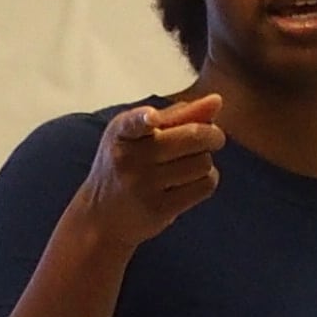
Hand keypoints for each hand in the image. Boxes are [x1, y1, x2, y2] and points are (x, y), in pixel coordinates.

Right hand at [70, 92, 225, 248]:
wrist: (100, 216)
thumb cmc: (125, 166)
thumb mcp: (138, 134)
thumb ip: (176, 115)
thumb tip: (216, 101)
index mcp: (121, 133)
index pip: (133, 123)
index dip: (145, 119)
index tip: (151, 118)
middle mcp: (129, 159)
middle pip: (192, 137)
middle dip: (212, 135)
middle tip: (214, 138)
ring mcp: (143, 186)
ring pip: (203, 162)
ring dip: (206, 160)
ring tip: (193, 163)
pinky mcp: (159, 209)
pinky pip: (204, 185)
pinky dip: (208, 179)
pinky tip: (193, 180)